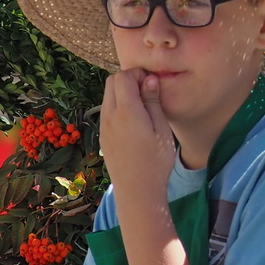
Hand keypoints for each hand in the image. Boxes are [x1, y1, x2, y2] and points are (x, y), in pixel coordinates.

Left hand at [99, 68, 175, 203]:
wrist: (137, 191)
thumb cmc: (155, 161)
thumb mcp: (161, 128)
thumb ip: (153, 101)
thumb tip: (149, 79)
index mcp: (126, 111)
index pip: (123, 76)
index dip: (138, 74)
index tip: (153, 83)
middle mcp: (109, 116)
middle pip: (111, 82)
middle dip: (129, 80)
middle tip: (148, 91)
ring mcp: (103, 127)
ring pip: (108, 96)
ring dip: (122, 93)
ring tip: (143, 106)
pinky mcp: (103, 136)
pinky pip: (107, 111)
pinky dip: (118, 106)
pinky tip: (134, 120)